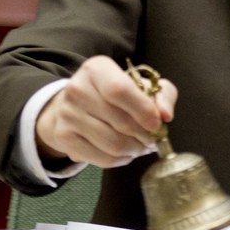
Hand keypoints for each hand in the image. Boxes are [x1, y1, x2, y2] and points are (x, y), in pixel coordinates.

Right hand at [35, 55, 177, 167]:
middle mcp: (77, 89)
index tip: (157, 123)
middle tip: (154, 139)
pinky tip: (127, 152)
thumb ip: (161, 94)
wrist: (74, 105)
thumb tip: (166, 115)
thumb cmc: (115, 93)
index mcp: (97, 69)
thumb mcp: (142, 84)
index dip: (142, 109)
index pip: (119, 90)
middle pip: (119, 121)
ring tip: (142, 146)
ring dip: (135, 149)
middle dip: (144, 135)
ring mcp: (67, 115)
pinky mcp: (63, 138)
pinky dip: (121, 160)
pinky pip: (101, 158)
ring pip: (112, 143)